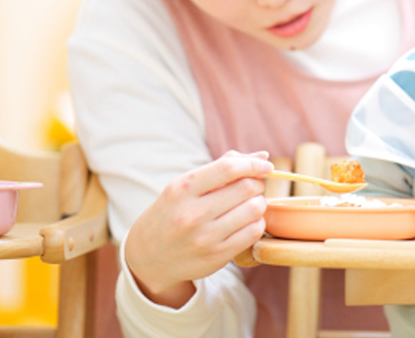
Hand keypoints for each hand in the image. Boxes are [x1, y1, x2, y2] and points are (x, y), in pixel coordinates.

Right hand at [124, 150, 271, 307]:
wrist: (149, 257)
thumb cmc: (173, 213)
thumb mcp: (185, 186)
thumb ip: (223, 167)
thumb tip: (263, 157)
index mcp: (182, 188)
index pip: (228, 168)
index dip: (254, 164)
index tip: (265, 166)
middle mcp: (192, 213)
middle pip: (246, 188)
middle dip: (257, 184)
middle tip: (253, 187)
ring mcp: (204, 237)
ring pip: (254, 210)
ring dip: (259, 203)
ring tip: (249, 204)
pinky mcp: (217, 256)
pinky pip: (253, 232)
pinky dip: (257, 223)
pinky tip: (246, 222)